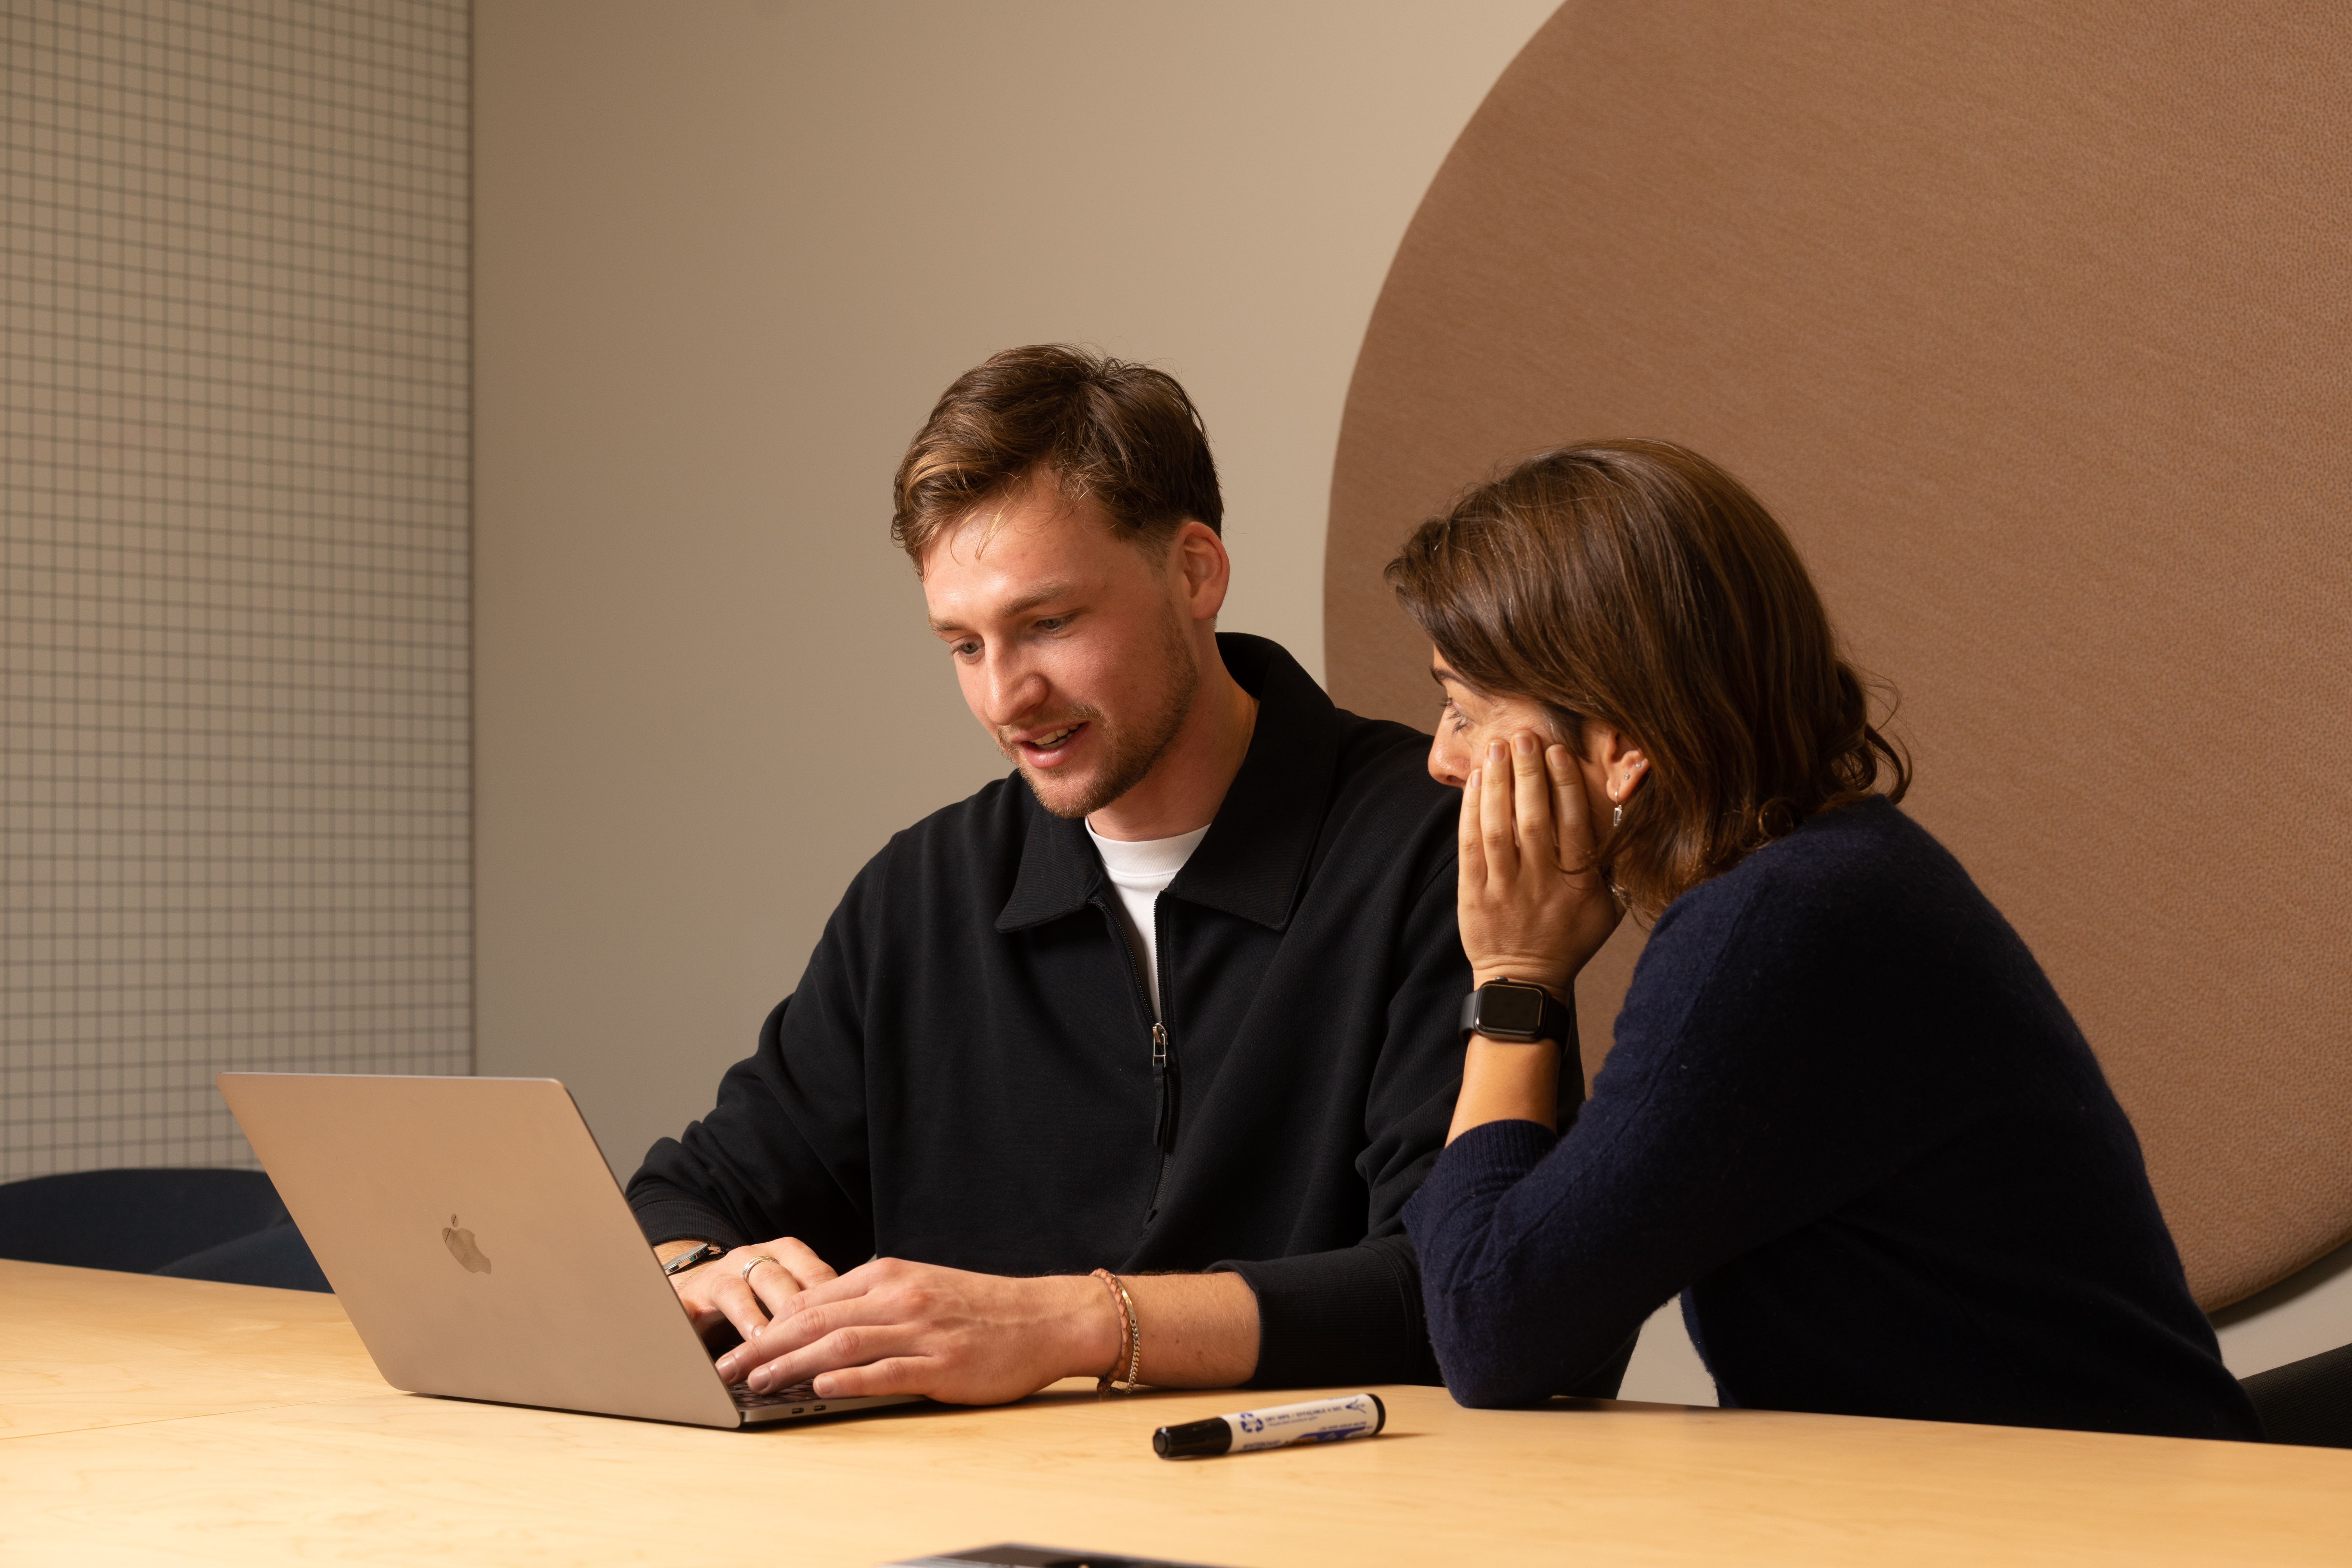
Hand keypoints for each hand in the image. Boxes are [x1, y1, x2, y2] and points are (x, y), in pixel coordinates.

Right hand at [664, 1236, 837, 1346]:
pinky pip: (686, 1308)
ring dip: (749, 1319)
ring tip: (763, 1344)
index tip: (845, 1330)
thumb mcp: (794, 1296)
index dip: (830, 1303)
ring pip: (736, 1291)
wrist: (703, 1292)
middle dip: (791, 1313)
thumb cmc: (761, 1298)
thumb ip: (822, 1308)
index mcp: (788, 1254)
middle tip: (807, 1342)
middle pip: (777, 1280)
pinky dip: (691, 1324)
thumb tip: (862, 1334)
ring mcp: (720, 1274)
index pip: (815, 1274)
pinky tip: (708, 1346)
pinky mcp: (689, 1296)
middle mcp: (753, 1258)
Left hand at [711, 1258, 1120, 1404]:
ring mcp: (921, 1330)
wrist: (1045, 1317)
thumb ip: (874, 1300)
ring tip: (757, 1381)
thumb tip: (820, 1318)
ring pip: (842, 1345)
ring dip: (792, 1364)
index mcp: (892, 1275)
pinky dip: (849, 1380)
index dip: (770, 1321)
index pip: (815, 1297)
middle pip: (817, 1320)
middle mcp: (900, 1297)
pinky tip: (819, 1389)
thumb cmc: (981, 1307)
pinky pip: (887, 1371)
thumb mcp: (922, 1288)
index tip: (738, 1340)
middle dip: (765, 1344)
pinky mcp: (942, 1363)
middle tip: (727, 1366)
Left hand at [1458, 732, 1621, 994]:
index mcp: (1578, 885)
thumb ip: (1614, 868)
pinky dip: (1470, 813)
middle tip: (1523, 736)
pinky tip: (1472, 783)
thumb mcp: (1607, 910)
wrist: (1525, 982)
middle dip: (1528, 774)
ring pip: (1499, 829)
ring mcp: (1505, 889)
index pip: (1572, 825)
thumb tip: (1626, 819)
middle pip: (1533, 819)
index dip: (1564, 784)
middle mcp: (1542, 884)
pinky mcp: (1474, 895)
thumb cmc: (1570, 939)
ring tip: (1496, 749)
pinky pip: (1471, 848)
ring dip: (1496, 785)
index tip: (1557, 752)